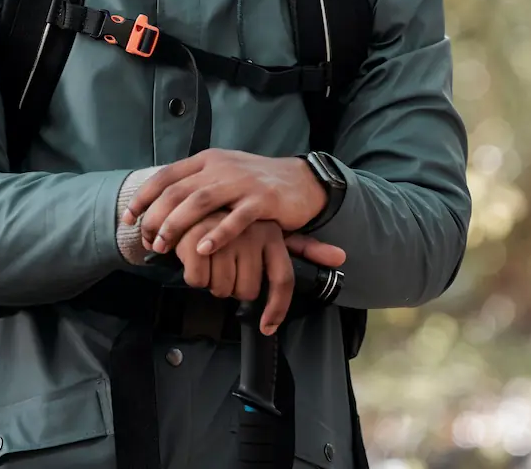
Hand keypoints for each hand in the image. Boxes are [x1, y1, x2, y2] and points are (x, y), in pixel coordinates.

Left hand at [122, 148, 328, 256]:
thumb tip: (162, 205)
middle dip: (156, 217)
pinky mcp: (262, 199)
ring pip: (200, 202)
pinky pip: (236, 218)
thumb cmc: (256, 182)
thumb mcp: (222, 174)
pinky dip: (217, 234)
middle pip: (178, 191)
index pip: (166, 175)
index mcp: (207, 160)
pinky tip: (203, 249)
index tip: (128, 218)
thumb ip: (197, 185)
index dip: (144, 197)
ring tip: (163, 247)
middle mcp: (220, 167)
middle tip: (146, 240)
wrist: (301, 180)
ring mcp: (241, 182)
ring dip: (177, 225)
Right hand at [173, 214, 345, 334]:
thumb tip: (342, 256)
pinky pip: (200, 281)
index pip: (282, 280)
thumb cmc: (231, 223)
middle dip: (233, 288)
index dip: (276, 309)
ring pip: (223, 288)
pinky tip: (193, 259)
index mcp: (271, 232)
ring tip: (210, 261)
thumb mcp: (271, 231)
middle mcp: (251, 232)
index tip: (267, 327)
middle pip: (248, 291)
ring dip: (214, 282)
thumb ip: (305, 247)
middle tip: (225, 268)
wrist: (188, 202)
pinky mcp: (197, 239)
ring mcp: (223, 235)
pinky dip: (195, 277)